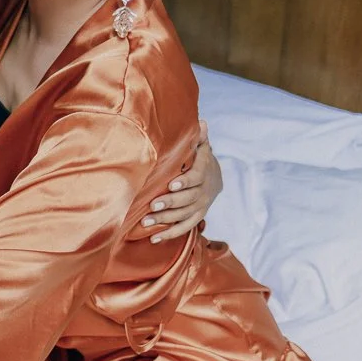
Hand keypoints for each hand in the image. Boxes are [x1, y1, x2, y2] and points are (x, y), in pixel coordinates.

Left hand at [143, 122, 223, 243]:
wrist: (215, 177)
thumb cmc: (199, 159)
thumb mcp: (201, 147)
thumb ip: (199, 138)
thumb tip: (202, 123)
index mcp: (204, 172)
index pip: (196, 177)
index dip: (186, 181)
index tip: (172, 184)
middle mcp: (204, 191)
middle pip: (188, 199)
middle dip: (170, 203)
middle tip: (152, 205)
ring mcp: (201, 206)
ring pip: (184, 215)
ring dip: (165, 219)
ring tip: (146, 222)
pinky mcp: (196, 216)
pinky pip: (185, 227)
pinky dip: (170, 234)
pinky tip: (154, 238)